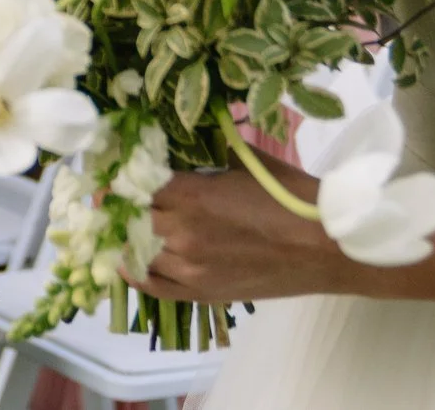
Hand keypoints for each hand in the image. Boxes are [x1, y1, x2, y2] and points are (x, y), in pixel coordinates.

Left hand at [131, 160, 344, 306]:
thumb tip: (184, 141)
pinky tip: (126, 261)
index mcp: (192, 195)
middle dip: (117, 207)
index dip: (120, 178)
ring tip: (116, 225)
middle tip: (110, 196)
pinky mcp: (202, 293)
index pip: (136, 186)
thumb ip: (207, 156)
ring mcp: (190, 268)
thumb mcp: (244, 162)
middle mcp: (183, 233)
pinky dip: (135, 274)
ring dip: (124, 238)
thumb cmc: (289, 197)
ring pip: (137, 254)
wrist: (324, 246)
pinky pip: (154, 287)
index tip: (111, 171)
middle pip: (130, 220)